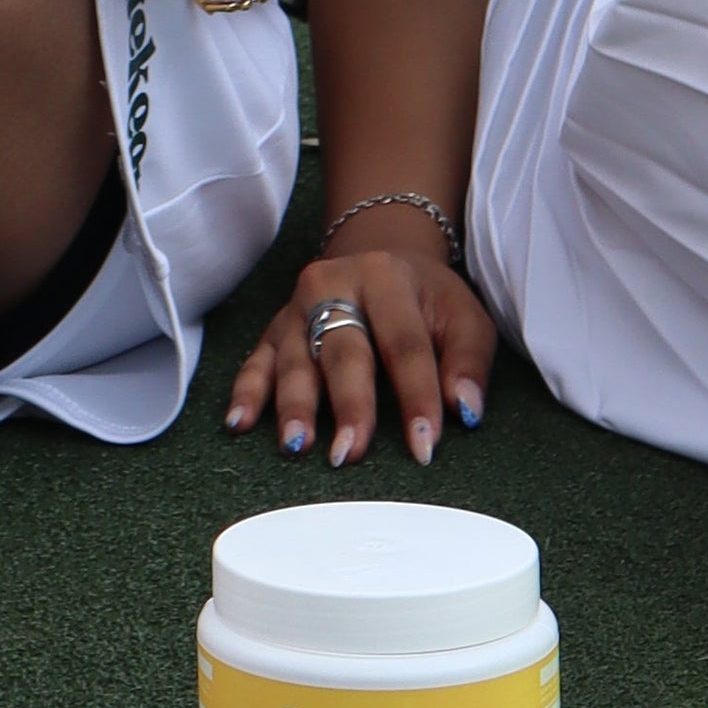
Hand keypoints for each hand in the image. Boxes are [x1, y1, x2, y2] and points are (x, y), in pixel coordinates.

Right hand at [226, 220, 497, 468]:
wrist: (381, 255)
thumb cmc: (426, 299)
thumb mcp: (463, 316)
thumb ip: (468, 361)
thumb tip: (464, 410)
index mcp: (386, 277)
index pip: (403, 344)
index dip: (415, 396)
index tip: (424, 447)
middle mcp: (334, 285)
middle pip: (342, 351)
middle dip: (348, 404)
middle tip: (350, 452)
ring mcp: (297, 307)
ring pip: (294, 359)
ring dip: (294, 405)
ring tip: (297, 446)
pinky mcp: (273, 328)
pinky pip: (255, 362)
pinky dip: (246, 393)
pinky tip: (240, 424)